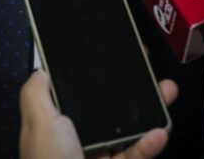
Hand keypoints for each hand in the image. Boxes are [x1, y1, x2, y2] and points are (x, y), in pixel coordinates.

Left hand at [19, 69, 176, 158]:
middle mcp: (77, 137)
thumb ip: (36, 92)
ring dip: (150, 111)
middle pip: (108, 108)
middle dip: (132, 89)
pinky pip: (136, 154)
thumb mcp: (37, 120)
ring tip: (167, 92)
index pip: (77, 92)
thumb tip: (43, 69)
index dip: (94, 74)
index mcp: (56, 123)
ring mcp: (99, 156)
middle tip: (150, 69)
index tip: (116, 54)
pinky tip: (160, 132)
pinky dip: (149, 145)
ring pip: (128, 129)